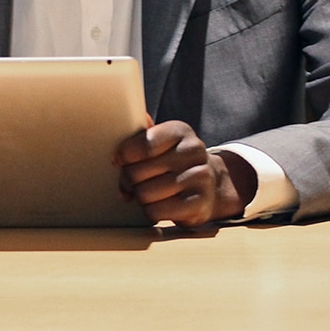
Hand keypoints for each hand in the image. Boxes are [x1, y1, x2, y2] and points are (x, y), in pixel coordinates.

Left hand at [114, 120, 253, 226]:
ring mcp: (200, 178)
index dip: (123, 156)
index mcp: (179, 131)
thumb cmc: (173, 161)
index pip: (142, 145)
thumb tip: (128, 118)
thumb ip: (141, 132)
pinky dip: (151, 212)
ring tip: (148, 193)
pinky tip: (158, 205)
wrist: (210, 184)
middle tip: (133, 182)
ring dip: (140, 197)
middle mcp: (193, 151)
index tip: (119, 161)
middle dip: (128, 180)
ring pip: (144, 194)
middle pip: (137, 172)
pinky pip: (156, 212)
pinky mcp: (199, 204)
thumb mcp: (160, 141)